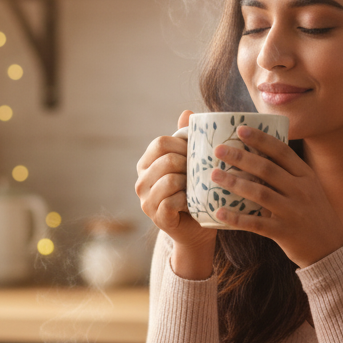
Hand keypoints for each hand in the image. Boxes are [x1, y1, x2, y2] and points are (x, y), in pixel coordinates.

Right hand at [136, 110, 216, 275]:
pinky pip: (172, 201)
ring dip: (189, 183)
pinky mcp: (157, 217)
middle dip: (188, 164)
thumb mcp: (192, 164)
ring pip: (169, 180)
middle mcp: (141, 181)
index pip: (160, 143)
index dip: (182, 144)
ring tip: (197, 188)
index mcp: (147, 164)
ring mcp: (146, 201)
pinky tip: (193, 203)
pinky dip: (187, 200)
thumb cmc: (196, 193)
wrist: (198, 230)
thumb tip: (187, 112)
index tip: (196, 153)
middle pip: (166, 159)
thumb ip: (186, 140)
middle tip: (201, 173)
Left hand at [209, 125, 342, 267]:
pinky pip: (256, 223)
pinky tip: (219, 212)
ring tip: (215, 175)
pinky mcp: (284, 233)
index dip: (261, 139)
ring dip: (235, 183)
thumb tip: (254, 157)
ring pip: (260, 193)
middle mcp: (301, 191)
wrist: (331, 248)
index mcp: (306, 176)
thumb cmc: (313, 214)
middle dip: (241, 157)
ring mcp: (293, 212)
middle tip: (219, 150)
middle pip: (267, 169)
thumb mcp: (308, 188)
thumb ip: (287, 175)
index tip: (240, 129)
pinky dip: (236, 218)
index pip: (282, 152)